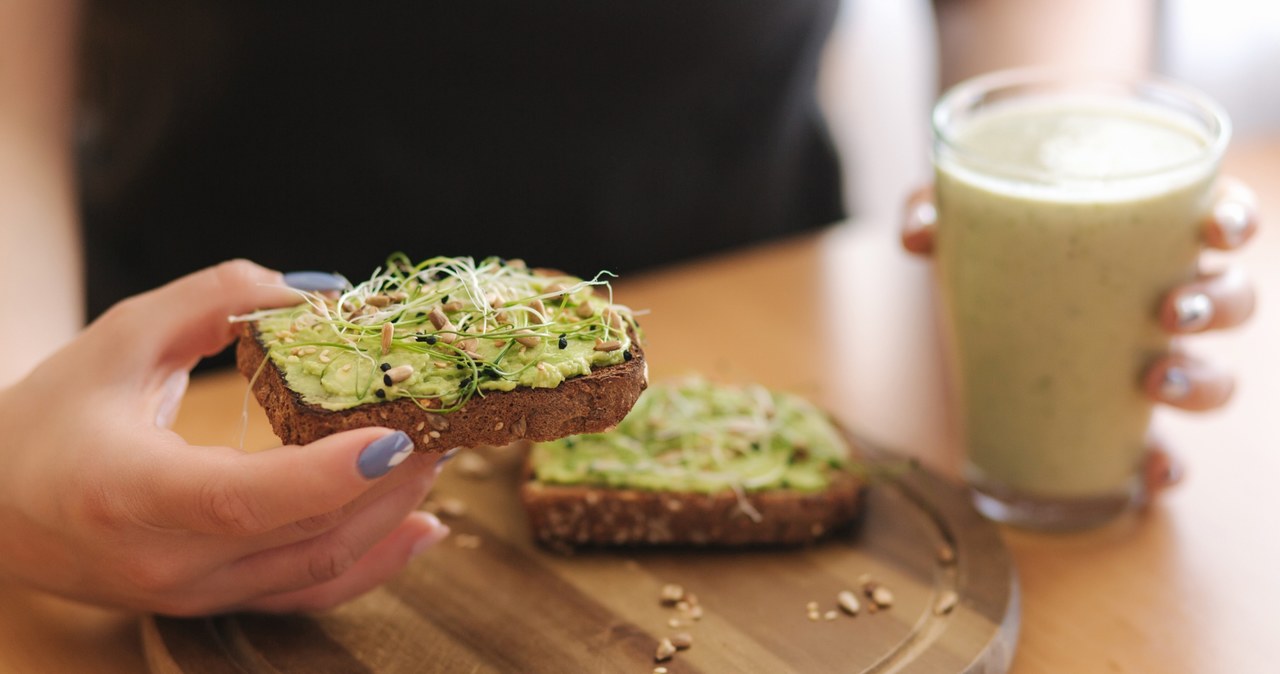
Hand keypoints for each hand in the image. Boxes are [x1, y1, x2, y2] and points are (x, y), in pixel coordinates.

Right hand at [0, 260, 447, 614]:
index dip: (326, 475)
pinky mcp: (216, 603)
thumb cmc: (57, 413)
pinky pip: (309, 595)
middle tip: (445, 420)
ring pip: (317, 569)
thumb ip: (217, 299)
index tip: (396, 436)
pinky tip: (424, 527)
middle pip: (303, 536)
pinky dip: (374, 565)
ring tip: (442, 455)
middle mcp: (162, 562)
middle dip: (390, 480)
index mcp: (124, 492)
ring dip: (393, 514)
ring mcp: (192, 595)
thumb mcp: (124, 334)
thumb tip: (321, 295)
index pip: (239, 500)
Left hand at [901, 179, 1258, 495]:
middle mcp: (1159, 297)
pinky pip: (1161, 448)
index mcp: (1141, 236)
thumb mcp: (953, 218)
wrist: (958, 302)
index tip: (1217, 231)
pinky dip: (1166, 464)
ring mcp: (1144, 360)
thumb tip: (920, 237)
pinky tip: (1148, 474)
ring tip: (1153, 381)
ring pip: (1213, 374)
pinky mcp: (1114, 417)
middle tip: (1169, 312)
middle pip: (1230, 299)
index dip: (1233, 221)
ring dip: (1202, 382)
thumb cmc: (979, 241)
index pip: (1215, 219)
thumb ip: (933, 210)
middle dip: (1218, 305)